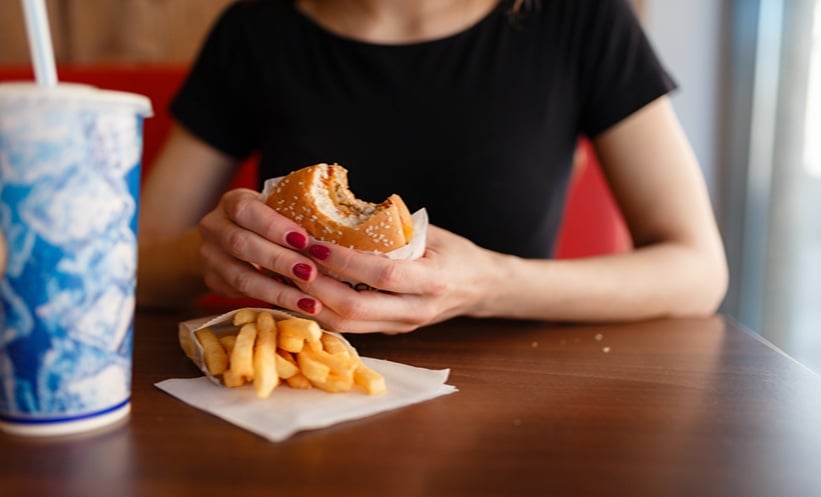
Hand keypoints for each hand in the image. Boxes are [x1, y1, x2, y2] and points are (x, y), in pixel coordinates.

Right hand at [197, 188, 324, 314]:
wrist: (227, 240)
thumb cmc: (266, 221)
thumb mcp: (275, 209)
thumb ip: (296, 215)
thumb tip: (343, 227)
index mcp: (232, 202)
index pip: (246, 211)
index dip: (274, 226)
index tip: (304, 240)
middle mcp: (214, 227)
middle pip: (242, 244)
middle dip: (279, 261)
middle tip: (311, 273)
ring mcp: (209, 257)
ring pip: (241, 277)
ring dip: (278, 291)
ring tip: (309, 301)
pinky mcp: (214, 282)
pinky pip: (242, 295)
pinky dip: (271, 301)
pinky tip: (297, 307)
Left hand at [295, 225, 504, 332]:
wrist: (479, 287)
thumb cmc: (453, 252)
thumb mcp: (429, 233)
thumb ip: (390, 229)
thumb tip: (338, 209)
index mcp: (433, 281)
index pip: (381, 275)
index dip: (344, 262)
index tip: (314, 243)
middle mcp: (416, 310)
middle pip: (356, 309)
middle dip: (316, 286)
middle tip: (289, 262)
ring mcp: (402, 326)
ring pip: (347, 325)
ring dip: (310, 303)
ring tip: (286, 279)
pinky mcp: (390, 332)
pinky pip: (349, 327)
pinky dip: (321, 311)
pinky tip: (300, 293)